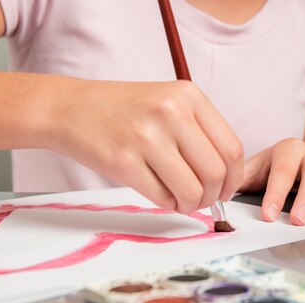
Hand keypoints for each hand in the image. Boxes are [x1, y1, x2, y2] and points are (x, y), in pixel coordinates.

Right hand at [49, 79, 243, 213]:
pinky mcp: (123, 161)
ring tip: (182, 201)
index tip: (226, 189)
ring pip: (191, 190)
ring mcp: (146, 137)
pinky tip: (163, 197)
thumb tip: (225, 177)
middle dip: (214, 196)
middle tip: (203, 201)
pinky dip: (168, 205)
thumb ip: (197, 131)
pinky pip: (162, 198)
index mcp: (187, 95)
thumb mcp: (166, 101)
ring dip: (191, 205)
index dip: (234, 178)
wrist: (70, 108)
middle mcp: (170, 112)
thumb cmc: (121, 110)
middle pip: (216, 172)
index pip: (231, 148)